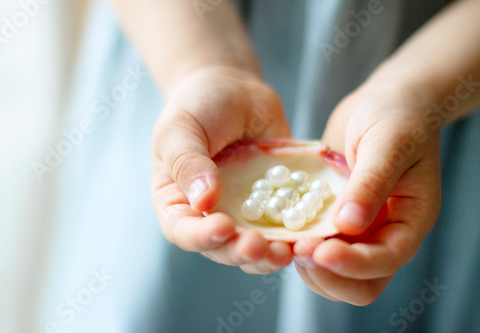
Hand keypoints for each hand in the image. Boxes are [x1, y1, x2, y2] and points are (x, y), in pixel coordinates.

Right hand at [152, 67, 292, 273]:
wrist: (234, 90)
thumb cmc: (197, 107)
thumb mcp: (181, 129)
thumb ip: (188, 163)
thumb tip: (203, 201)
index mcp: (177, 202)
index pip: (182, 231)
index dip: (200, 237)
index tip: (222, 228)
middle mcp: (209, 214)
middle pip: (222, 247)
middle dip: (240, 251)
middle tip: (258, 246)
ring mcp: (243, 212)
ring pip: (254, 246)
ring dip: (269, 255)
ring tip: (285, 250)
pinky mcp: (272, 204)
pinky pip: (283, 226)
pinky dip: (295, 235)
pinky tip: (308, 235)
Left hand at [294, 84, 441, 304]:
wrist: (383, 102)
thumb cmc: (397, 116)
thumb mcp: (388, 144)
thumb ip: (369, 184)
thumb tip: (346, 226)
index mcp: (409, 220)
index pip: (387, 260)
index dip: (354, 263)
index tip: (320, 250)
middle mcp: (384, 232)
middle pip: (361, 282)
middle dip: (328, 274)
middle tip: (298, 251)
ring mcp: (358, 228)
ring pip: (334, 271)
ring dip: (309, 265)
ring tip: (286, 242)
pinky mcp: (332, 216)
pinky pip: (315, 243)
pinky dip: (298, 244)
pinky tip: (278, 227)